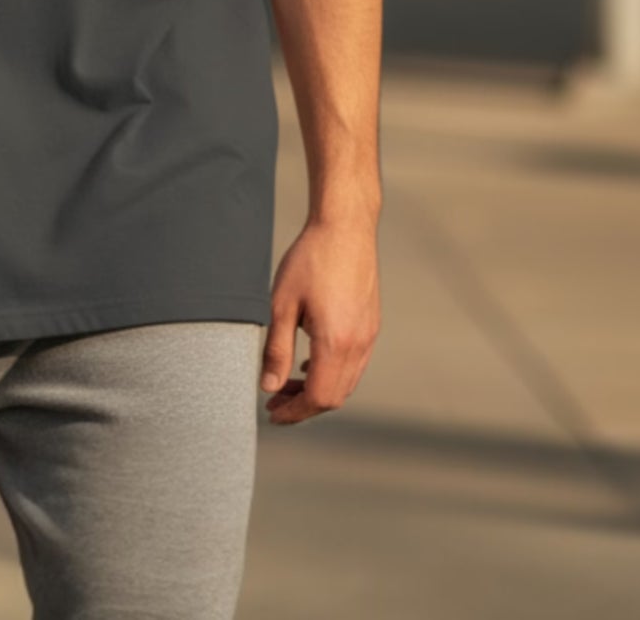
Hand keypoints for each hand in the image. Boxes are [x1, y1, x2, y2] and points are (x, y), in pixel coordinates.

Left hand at [260, 214, 379, 424]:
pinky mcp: (371, 325)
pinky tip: (311, 362)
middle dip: (304, 405)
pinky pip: (354, 364)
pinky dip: (333, 373)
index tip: (273, 413)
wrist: (345, 227)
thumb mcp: (282, 303)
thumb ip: (276, 349)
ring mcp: (369, 335)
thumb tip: (268, 386)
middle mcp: (359, 344)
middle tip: (275, 400)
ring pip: (346, 382)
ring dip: (319, 390)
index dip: (294, 412)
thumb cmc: (311, 259)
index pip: (318, 398)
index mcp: (336, 342)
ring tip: (289, 382)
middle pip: (334, 396)